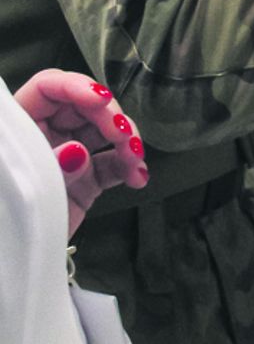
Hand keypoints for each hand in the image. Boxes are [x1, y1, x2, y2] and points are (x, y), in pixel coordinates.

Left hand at [13, 70, 148, 235]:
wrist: (7, 268)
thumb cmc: (2, 223)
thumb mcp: (16, 192)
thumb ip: (47, 168)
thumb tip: (78, 152)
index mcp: (19, 129)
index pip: (46, 89)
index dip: (74, 87)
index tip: (101, 100)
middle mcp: (44, 137)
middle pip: (83, 107)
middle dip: (110, 116)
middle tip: (125, 135)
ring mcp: (68, 158)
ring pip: (104, 132)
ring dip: (127, 141)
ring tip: (136, 159)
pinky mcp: (86, 182)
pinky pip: (114, 164)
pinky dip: (130, 168)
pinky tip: (138, 178)